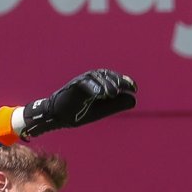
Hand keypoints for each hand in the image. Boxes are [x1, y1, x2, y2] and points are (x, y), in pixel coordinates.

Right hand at [21, 69, 136, 137]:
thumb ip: (116, 105)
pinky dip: (92, 87)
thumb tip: (134, 100)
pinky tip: (100, 94)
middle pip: (106, 74)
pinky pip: (83, 84)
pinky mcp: (72, 86)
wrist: (58, 117)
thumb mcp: (101, 109)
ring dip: (105, 83)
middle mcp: (90, 79)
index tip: (134, 88)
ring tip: (112, 93)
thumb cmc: (79, 112)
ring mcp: (81, 81)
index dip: (125, 81)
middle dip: (117, 81)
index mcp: (99, 83)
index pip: (114, 78)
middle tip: (124, 89)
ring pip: (95, 77)